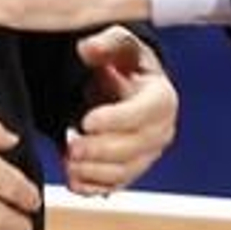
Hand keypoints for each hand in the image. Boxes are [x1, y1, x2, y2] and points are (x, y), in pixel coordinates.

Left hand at [65, 26, 178, 196]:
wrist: (127, 87)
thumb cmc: (125, 63)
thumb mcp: (119, 44)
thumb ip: (105, 43)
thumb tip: (87, 48)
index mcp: (162, 98)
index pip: (143, 113)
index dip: (115, 120)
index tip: (87, 121)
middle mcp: (161, 130)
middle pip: (133, 148)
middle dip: (99, 150)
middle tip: (71, 146)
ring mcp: (147, 154)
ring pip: (124, 171)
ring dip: (94, 171)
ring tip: (68, 161)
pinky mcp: (131, 170)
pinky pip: (114, 186)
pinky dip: (93, 187)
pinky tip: (73, 179)